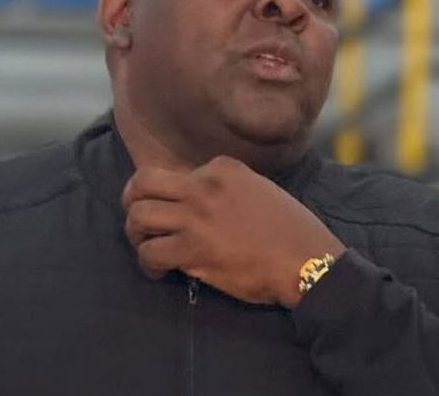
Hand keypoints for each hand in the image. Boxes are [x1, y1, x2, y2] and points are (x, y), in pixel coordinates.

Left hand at [122, 155, 344, 308]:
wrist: (307, 260)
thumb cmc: (291, 231)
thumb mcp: (259, 189)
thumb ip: (227, 188)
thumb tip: (199, 204)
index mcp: (221, 168)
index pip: (174, 172)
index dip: (165, 193)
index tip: (173, 212)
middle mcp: (203, 185)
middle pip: (142, 182)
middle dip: (131, 202)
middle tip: (139, 222)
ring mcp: (195, 216)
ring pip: (138, 216)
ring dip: (136, 235)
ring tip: (147, 248)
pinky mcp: (192, 249)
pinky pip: (149, 251)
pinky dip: (147, 263)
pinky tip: (158, 271)